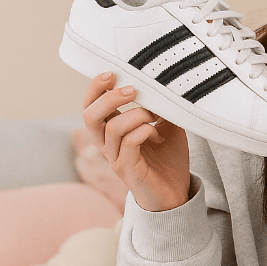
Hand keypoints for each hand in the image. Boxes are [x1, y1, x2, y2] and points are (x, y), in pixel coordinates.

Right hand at [82, 73, 189, 211]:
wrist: (176, 192)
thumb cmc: (168, 158)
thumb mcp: (167, 125)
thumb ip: (161, 107)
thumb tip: (165, 83)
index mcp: (111, 131)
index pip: (91, 106)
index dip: (95, 88)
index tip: (112, 73)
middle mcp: (107, 145)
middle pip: (89, 116)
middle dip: (109, 98)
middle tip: (133, 90)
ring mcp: (115, 158)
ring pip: (112, 129)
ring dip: (136, 115)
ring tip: (154, 115)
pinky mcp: (127, 170)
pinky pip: (128, 144)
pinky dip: (143, 132)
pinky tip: (157, 135)